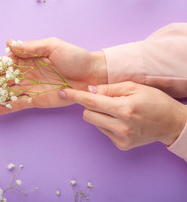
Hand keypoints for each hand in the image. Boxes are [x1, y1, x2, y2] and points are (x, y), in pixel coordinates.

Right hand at [0, 37, 106, 113]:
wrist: (91, 74)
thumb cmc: (73, 56)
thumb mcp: (51, 46)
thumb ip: (29, 47)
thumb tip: (8, 43)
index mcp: (24, 59)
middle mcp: (23, 74)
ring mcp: (29, 88)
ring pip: (4, 95)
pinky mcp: (37, 101)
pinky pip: (18, 104)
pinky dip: (5, 108)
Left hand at [59, 81, 186, 148]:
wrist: (172, 123)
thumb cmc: (154, 100)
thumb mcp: (133, 87)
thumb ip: (109, 89)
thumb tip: (88, 90)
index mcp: (124, 109)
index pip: (91, 101)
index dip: (74, 96)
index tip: (62, 92)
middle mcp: (121, 126)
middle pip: (87, 114)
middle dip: (90, 105)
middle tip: (105, 100)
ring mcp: (121, 138)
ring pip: (94, 123)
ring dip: (99, 115)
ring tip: (117, 111)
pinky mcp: (122, 146)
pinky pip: (103, 131)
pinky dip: (107, 124)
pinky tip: (121, 121)